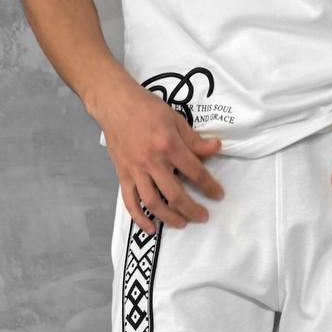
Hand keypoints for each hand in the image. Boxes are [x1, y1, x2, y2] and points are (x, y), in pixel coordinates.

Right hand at [92, 76, 225, 235]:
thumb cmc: (146, 108)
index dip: (209, 186)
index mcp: (168, 145)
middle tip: (203, 217)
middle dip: (192, 209)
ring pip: (153, 202)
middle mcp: (152, 161)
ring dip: (169, 217)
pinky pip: (130, 202)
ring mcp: (135, 170)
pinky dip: (139, 218)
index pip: (194, 171)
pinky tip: (150, 229)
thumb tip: (216, 148)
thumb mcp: (175, 119)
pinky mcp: (122, 175)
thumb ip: (194, 139)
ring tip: (182, 223)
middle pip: (175, 194)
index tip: (218, 196)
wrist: (113, 102)